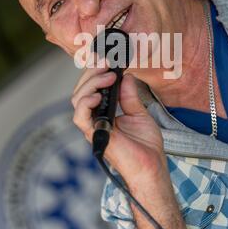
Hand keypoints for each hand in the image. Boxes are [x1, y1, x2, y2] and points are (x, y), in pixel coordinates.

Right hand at [71, 55, 166, 184]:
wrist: (150, 167)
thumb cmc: (145, 146)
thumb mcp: (139, 113)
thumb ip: (130, 96)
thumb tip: (127, 76)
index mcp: (103, 113)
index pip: (91, 88)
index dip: (95, 72)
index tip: (108, 61)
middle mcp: (95, 118)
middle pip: (81, 90)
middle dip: (92, 73)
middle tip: (107, 64)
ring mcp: (92, 127)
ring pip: (77, 99)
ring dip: (91, 84)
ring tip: (108, 77)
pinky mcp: (94, 135)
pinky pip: (79, 117)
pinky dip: (85, 103)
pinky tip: (97, 96)